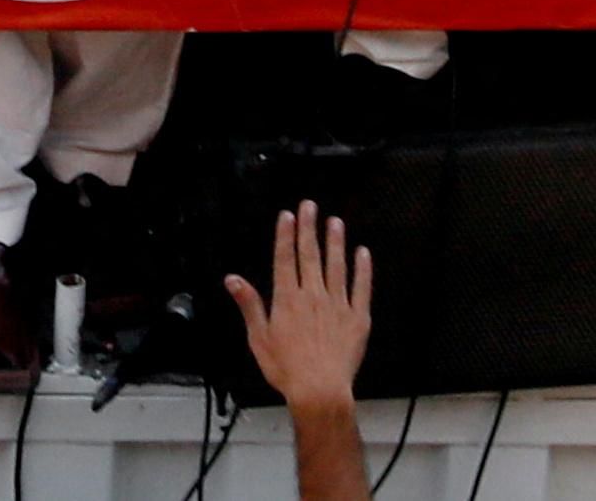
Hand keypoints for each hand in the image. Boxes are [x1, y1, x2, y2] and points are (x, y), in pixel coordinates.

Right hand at [225, 202, 372, 418]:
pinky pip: (361, 288)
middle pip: (310, 255)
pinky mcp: (358, 318)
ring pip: (336, 265)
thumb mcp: (259, 338)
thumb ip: (249, 305)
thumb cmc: (287, 369)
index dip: (286, 235)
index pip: (285, 259)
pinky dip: (362, 269)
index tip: (287, 215)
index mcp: (288, 300)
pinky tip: (362, 253)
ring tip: (335, 221)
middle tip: (310, 206)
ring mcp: (338, 305)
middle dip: (309, 228)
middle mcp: (313, 296)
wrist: (320, 391)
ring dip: (335, 241)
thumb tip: (233, 280)